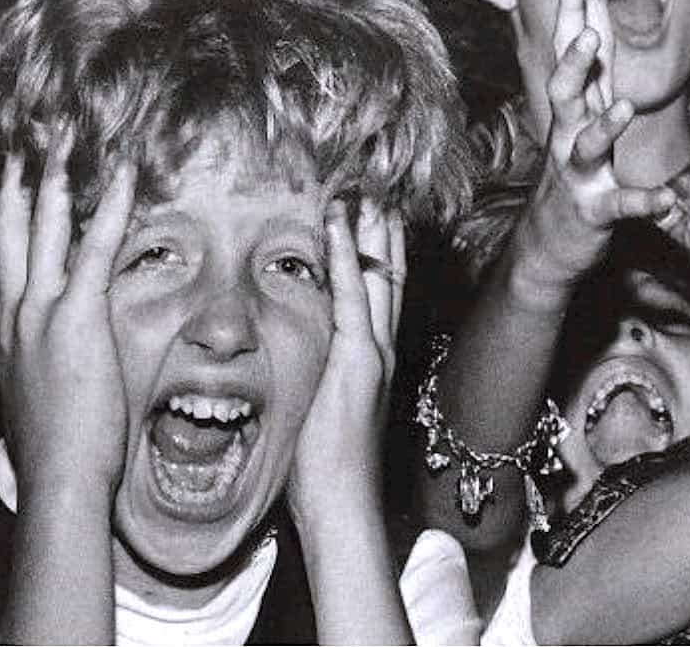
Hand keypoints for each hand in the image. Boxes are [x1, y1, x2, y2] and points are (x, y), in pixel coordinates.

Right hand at [0, 134, 135, 497]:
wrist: (60, 478)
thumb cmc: (62, 451)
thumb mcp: (42, 399)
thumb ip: (48, 369)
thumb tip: (66, 362)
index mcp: (4, 335)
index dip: (1, 222)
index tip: (10, 191)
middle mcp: (14, 316)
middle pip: (8, 233)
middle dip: (17, 184)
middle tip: (27, 146)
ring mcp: (40, 314)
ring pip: (41, 229)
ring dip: (53, 179)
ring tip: (64, 141)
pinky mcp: (76, 317)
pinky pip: (95, 248)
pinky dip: (109, 207)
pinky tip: (123, 176)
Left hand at [287, 200, 402, 521]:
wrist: (344, 501)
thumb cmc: (326, 468)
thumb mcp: (324, 411)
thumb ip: (318, 379)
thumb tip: (299, 363)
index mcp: (372, 360)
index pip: (381, 293)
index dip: (377, 253)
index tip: (370, 216)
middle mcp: (380, 349)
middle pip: (390, 275)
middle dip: (384, 231)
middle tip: (376, 188)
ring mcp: (372, 353)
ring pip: (379, 275)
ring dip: (370, 230)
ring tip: (363, 190)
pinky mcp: (356, 360)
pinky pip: (353, 297)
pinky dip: (346, 257)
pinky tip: (337, 226)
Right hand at [510, 0, 674, 306]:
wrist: (549, 246)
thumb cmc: (572, 176)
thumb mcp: (582, 121)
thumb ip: (591, 73)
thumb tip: (594, 19)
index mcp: (572, 113)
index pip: (568, 57)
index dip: (569, 15)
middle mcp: (569, 138)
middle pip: (564, 93)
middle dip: (575, 65)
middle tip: (591, 36)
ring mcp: (578, 175)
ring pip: (587, 146)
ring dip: (604, 127)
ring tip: (624, 106)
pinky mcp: (593, 211)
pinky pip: (618, 205)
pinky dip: (643, 202)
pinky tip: (668, 201)